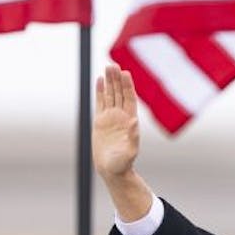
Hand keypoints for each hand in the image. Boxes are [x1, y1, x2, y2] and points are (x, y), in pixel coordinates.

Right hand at [92, 64, 140, 181]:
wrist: (112, 170)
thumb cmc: (122, 164)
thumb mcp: (130, 152)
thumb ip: (133, 137)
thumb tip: (134, 122)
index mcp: (129, 121)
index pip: (129, 99)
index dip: (127, 86)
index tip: (125, 73)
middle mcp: (121, 117)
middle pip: (120, 93)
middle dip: (117, 79)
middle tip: (113, 65)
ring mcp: (111, 118)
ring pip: (110, 95)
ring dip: (110, 81)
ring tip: (107, 67)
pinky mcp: (100, 122)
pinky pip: (100, 103)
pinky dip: (100, 91)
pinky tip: (100, 80)